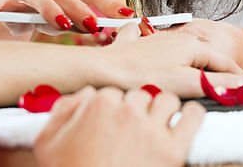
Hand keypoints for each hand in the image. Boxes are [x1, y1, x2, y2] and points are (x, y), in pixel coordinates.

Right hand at [0, 0, 130, 35]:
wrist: (15, 0)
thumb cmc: (53, 8)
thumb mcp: (72, 13)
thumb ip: (88, 20)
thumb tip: (111, 33)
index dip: (110, 2)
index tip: (127, 15)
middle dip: (80, 9)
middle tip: (94, 25)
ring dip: (51, 10)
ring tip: (63, 24)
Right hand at [34, 86, 204, 166]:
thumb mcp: (48, 143)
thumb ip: (63, 111)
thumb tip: (83, 96)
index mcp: (99, 105)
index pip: (113, 93)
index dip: (113, 110)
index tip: (114, 125)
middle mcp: (128, 112)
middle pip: (140, 95)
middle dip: (138, 110)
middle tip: (134, 131)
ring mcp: (152, 130)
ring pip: (168, 100)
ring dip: (164, 110)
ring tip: (159, 127)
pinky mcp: (173, 150)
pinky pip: (194, 116)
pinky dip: (193, 116)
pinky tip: (186, 123)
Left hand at [93, 24, 242, 96]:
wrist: (103, 69)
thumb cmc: (140, 75)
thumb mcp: (185, 82)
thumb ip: (215, 82)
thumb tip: (240, 83)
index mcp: (189, 45)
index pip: (223, 61)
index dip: (237, 76)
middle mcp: (174, 39)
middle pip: (205, 55)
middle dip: (219, 69)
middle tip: (231, 86)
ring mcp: (155, 42)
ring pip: (183, 51)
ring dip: (196, 63)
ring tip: (204, 77)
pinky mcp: (138, 48)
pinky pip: (156, 47)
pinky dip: (164, 53)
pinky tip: (161, 58)